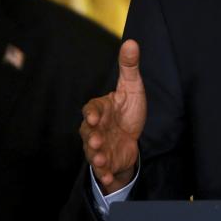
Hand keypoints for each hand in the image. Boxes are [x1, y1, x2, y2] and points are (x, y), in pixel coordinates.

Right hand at [80, 39, 146, 193]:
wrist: (132, 134)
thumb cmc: (127, 108)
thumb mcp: (132, 87)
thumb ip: (129, 67)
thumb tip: (131, 42)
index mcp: (100, 109)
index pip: (91, 109)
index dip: (91, 113)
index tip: (94, 116)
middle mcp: (95, 129)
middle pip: (88, 133)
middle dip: (90, 138)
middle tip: (95, 140)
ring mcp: (100, 146)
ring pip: (93, 153)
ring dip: (97, 157)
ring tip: (102, 160)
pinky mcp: (108, 162)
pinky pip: (104, 170)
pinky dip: (106, 175)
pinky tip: (110, 179)